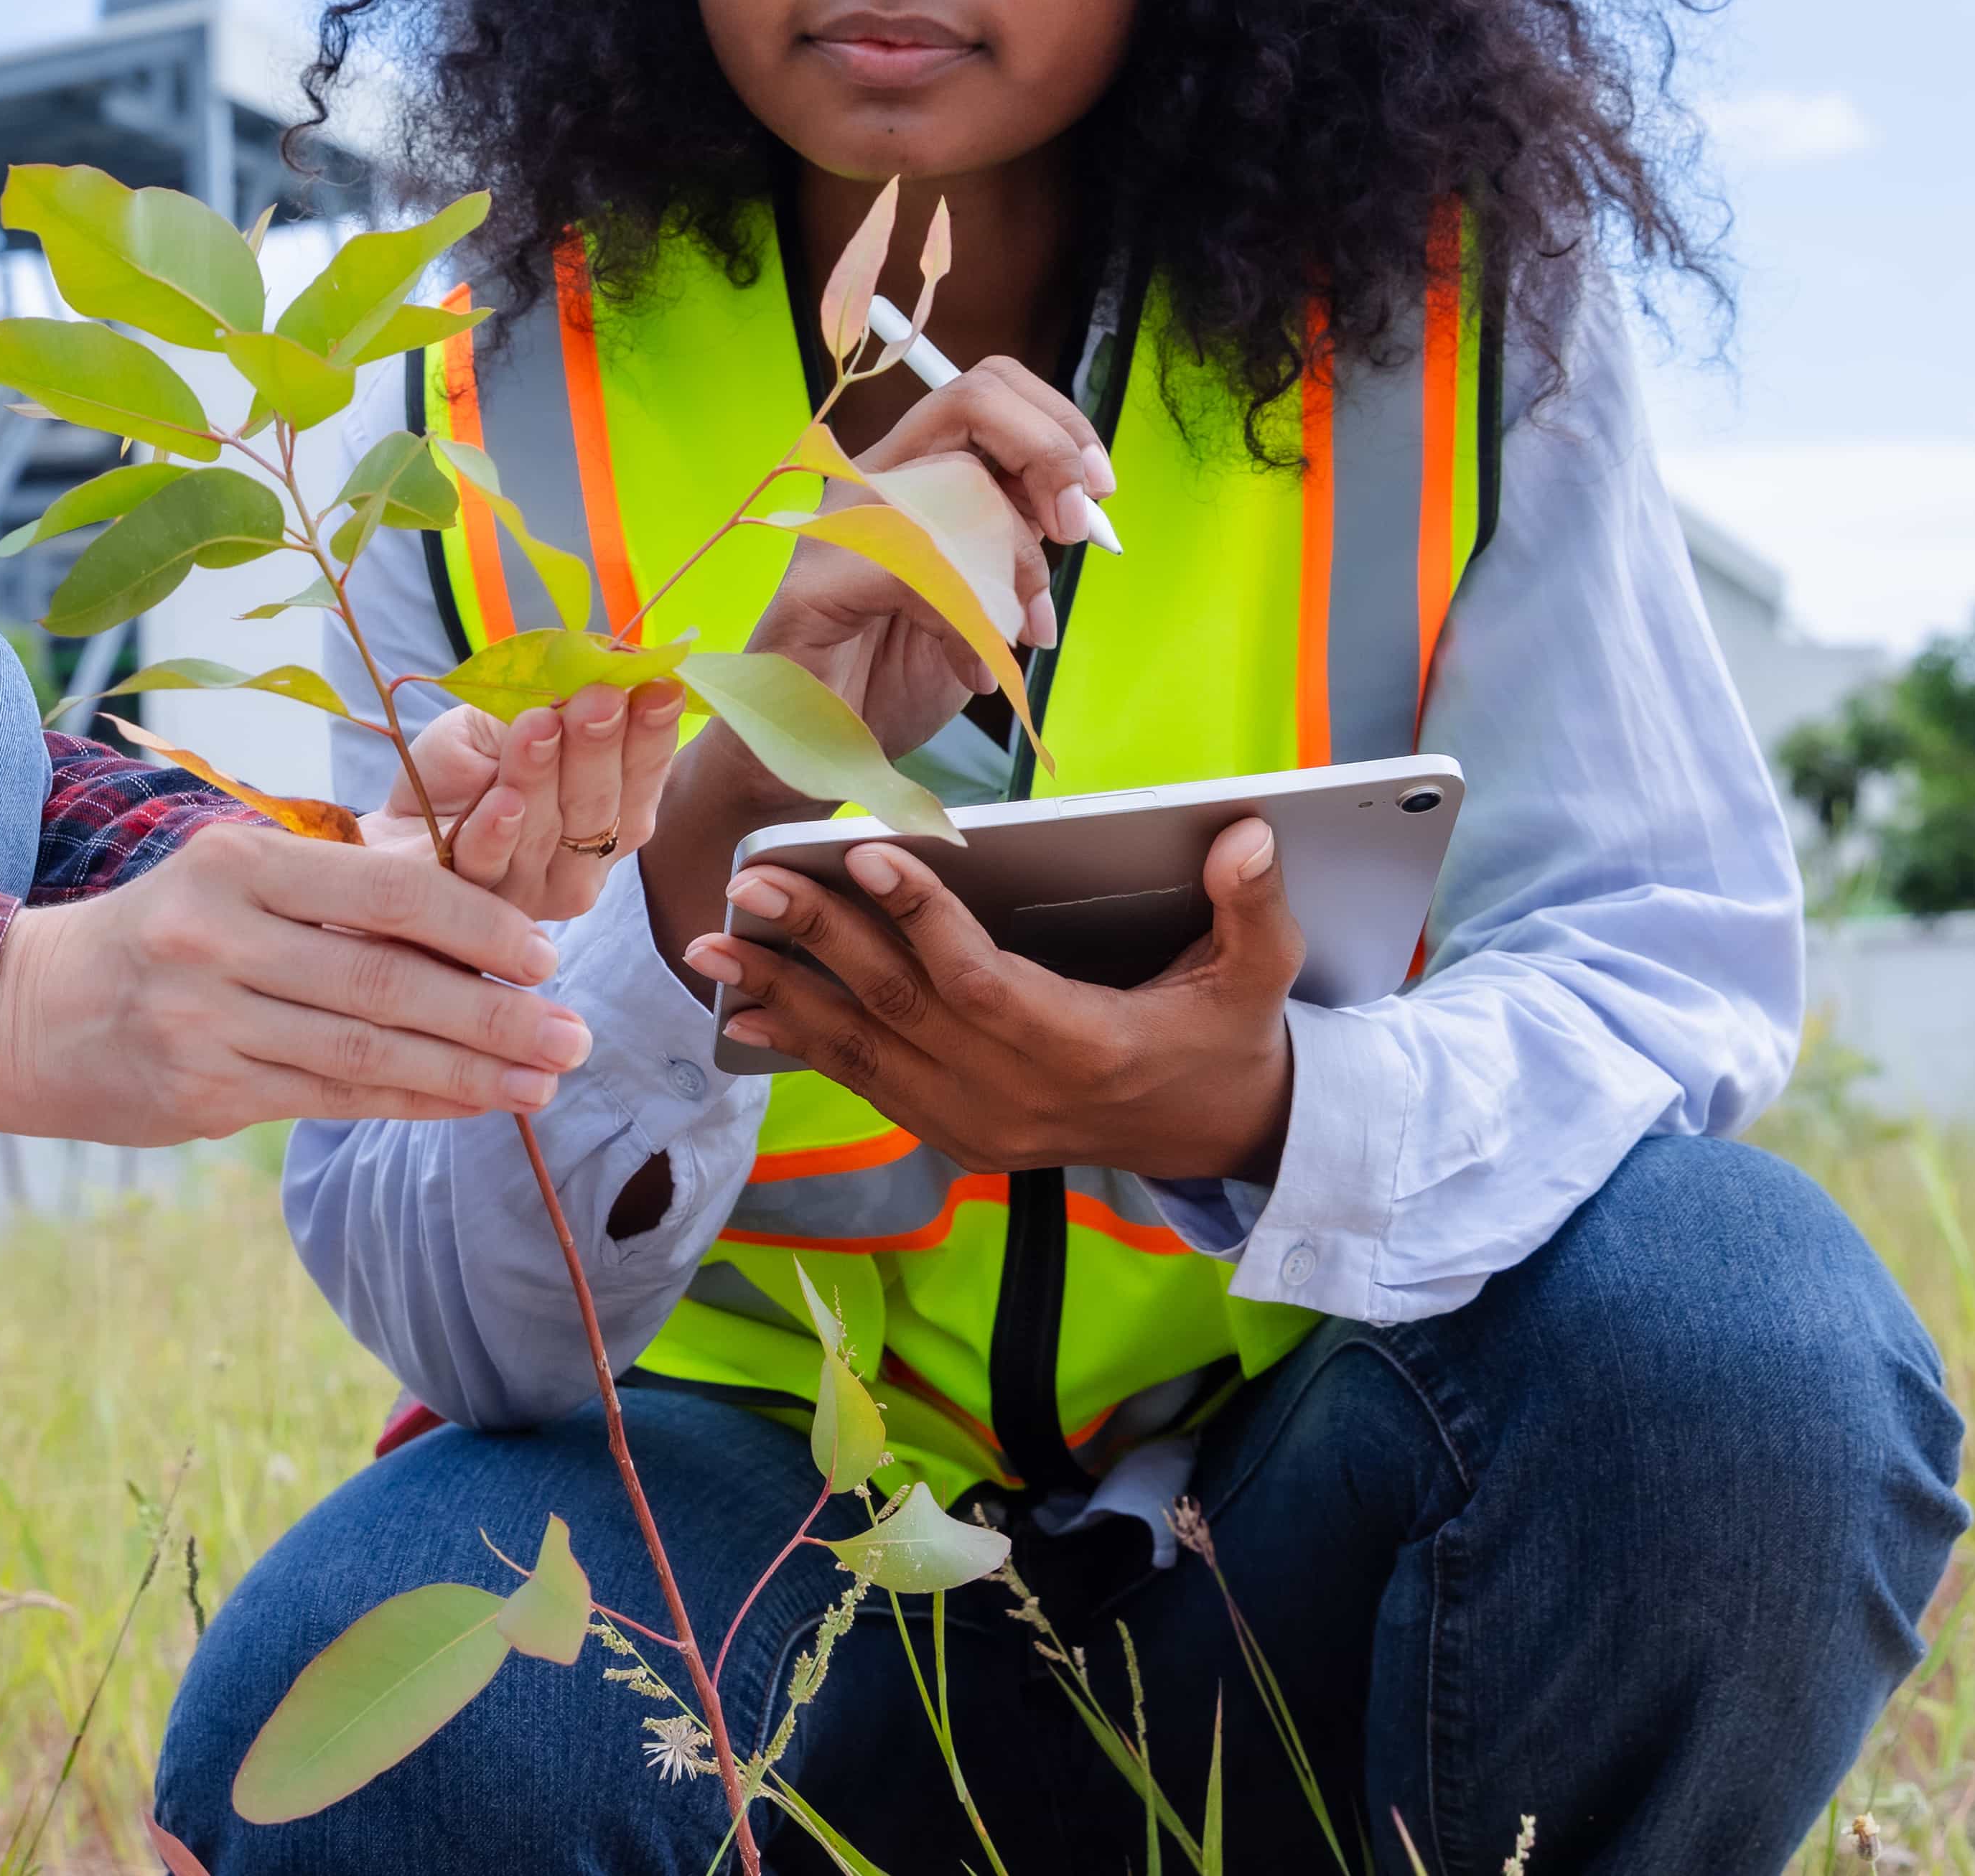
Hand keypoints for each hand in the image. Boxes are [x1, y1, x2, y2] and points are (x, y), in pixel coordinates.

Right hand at [0, 818, 591, 1148]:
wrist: (27, 1011)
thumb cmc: (164, 929)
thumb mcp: (236, 875)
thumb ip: (343, 885)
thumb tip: (479, 907)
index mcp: (239, 863)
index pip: (386, 890)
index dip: (476, 924)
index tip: (546, 955)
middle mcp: (219, 940)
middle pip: (387, 984)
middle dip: (495, 1016)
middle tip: (575, 1037)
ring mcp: (208, 1023)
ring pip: (368, 1055)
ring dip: (470, 1074)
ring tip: (543, 1081)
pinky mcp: (204, 1094)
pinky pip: (333, 1100)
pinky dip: (411, 1104)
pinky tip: (471, 1105)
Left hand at [377, 684, 693, 920]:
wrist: (396, 830)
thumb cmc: (464, 772)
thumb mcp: (503, 721)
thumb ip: (552, 704)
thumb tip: (608, 660)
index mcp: (610, 808)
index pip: (643, 774)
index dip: (652, 734)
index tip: (657, 687)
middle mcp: (586, 857)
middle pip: (602, 807)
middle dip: (601, 748)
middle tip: (600, 699)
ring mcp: (537, 889)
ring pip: (550, 834)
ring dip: (544, 777)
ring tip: (540, 727)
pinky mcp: (482, 914)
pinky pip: (492, 867)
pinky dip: (497, 834)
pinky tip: (502, 802)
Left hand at [679, 817, 1302, 1186]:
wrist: (1223, 1137)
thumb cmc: (1234, 1039)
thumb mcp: (1263, 974)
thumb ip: (1253, 906)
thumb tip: (1247, 836)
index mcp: (1085, 1049)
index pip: (983, 980)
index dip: (922, 920)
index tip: (866, 855)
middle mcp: (1018, 1097)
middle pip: (901, 1010)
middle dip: (818, 941)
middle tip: (750, 883)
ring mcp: (981, 1125)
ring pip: (866, 1052)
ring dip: (783, 996)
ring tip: (712, 945)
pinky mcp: (960, 1137)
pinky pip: (869, 1087)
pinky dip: (803, 1048)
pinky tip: (744, 1015)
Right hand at [718, 352, 1109, 781]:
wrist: (811, 752)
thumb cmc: (890, 674)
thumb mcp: (982, 590)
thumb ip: (1013, 533)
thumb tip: (1080, 496)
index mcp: (908, 471)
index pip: (986, 390)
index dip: (1056, 422)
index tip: (1097, 488)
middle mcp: (868, 479)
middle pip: (974, 399)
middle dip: (1046, 457)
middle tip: (1070, 530)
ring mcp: (838, 523)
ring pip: (962, 488)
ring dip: (1015, 569)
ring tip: (1014, 638)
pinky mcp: (818, 581)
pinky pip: (927, 571)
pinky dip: (971, 627)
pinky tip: (971, 671)